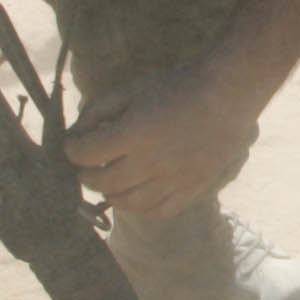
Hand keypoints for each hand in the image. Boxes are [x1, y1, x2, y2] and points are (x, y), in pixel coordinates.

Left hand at [65, 66, 257, 219]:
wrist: (226, 95)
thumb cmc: (177, 87)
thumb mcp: (132, 89)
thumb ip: (98, 111)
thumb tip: (76, 134)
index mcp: (133, 133)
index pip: (86, 153)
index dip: (73, 150)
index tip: (74, 146)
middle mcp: (151, 162)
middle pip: (102, 182)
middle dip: (86, 175)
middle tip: (88, 166)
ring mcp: (173, 180)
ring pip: (127, 203)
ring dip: (110, 195)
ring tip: (110, 183)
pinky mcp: (192, 189)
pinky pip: (159, 212)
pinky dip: (140, 209)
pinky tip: (136, 196)